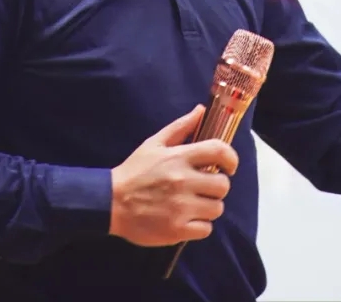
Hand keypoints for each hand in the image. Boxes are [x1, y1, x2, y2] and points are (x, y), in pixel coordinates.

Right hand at [108, 105, 237, 246]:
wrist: (109, 202)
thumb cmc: (134, 171)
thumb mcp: (154, 143)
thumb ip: (181, 127)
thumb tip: (202, 110)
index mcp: (178, 157)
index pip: (220, 151)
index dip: (231, 158)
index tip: (229, 166)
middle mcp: (182, 181)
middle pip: (223, 185)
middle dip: (217, 187)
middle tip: (204, 188)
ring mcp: (180, 207)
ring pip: (217, 208)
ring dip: (209, 207)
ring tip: (193, 204)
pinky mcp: (176, 230)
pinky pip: (206, 229)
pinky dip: (199, 226)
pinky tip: (186, 219)